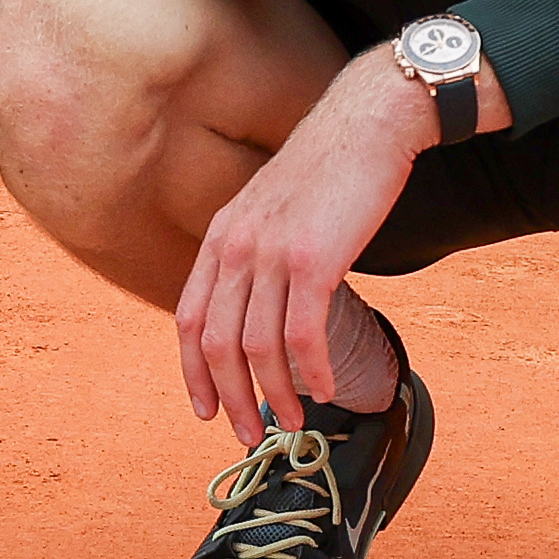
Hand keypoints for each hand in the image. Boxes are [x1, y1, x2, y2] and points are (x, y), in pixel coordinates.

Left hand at [176, 53, 433, 442]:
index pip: (189, 319)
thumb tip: (258, 306)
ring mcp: (272, 253)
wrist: (368, 123)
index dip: (193, 372)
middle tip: (246, 434)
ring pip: (258, 348)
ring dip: (273, 396)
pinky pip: (303, 335)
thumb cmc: (330, 171)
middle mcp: (236, 247)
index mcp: (220, 237)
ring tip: (292, 424)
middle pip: (217, 343)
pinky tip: (327, 390)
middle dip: (229, 398)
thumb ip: (255, 253)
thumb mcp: (271, 210)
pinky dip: (312, 372)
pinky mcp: (314, 260)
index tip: (204, 409)